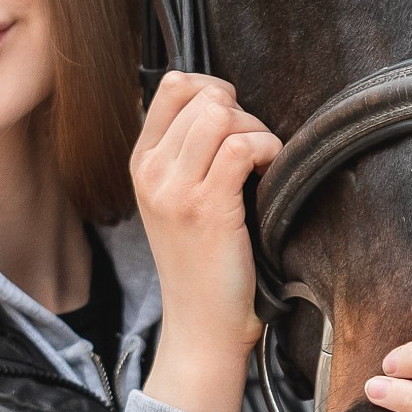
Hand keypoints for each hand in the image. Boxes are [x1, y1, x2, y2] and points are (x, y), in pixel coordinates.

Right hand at [132, 72, 280, 411]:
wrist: (201, 326)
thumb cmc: (203, 264)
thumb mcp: (179, 202)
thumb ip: (190, 154)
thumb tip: (226, 104)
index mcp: (142, 163)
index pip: (173, 85)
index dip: (215, 90)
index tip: (236, 122)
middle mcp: (151, 172)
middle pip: (201, 94)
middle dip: (241, 111)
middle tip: (254, 149)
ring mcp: (175, 189)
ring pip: (220, 115)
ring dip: (256, 130)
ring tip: (262, 163)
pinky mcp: (206, 208)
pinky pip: (242, 146)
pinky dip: (267, 149)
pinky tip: (269, 174)